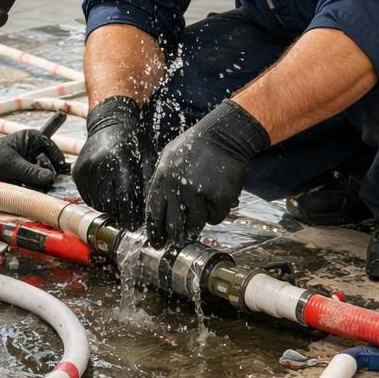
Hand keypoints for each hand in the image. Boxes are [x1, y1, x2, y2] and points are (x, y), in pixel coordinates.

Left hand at [0, 131, 68, 189]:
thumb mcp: (11, 163)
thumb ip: (31, 171)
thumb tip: (50, 178)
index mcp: (33, 139)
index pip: (53, 149)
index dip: (56, 161)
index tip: (57, 172)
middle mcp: (33, 149)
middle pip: (49, 163)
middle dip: (46, 173)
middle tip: (44, 182)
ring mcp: (29, 160)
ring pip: (42, 173)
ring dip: (39, 181)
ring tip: (32, 185)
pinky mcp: (24, 171)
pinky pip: (34, 179)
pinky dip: (32, 184)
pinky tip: (26, 187)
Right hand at [71, 95, 154, 229]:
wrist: (110, 123)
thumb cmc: (133, 142)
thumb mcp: (147, 160)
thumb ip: (147, 186)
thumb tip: (147, 214)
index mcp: (121, 161)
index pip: (125, 198)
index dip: (130, 216)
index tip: (134, 225)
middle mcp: (100, 165)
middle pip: (110, 204)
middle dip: (120, 212)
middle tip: (127, 212)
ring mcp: (86, 168)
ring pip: (97, 203)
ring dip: (108, 207)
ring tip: (118, 200)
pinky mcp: (77, 172)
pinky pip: (87, 196)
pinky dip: (97, 199)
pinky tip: (107, 192)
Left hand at [145, 99, 268, 247]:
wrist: (224, 136)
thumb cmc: (195, 145)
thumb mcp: (168, 157)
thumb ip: (160, 180)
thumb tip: (155, 206)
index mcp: (163, 180)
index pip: (154, 213)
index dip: (155, 231)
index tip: (157, 242)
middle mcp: (179, 190)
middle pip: (174, 225)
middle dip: (176, 236)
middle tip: (179, 240)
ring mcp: (199, 195)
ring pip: (195, 225)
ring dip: (197, 224)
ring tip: (201, 213)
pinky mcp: (218, 199)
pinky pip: (215, 217)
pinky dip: (216, 213)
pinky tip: (217, 198)